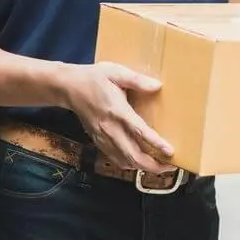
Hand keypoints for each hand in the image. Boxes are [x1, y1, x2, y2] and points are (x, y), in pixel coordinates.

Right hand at [59, 62, 174, 173]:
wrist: (69, 88)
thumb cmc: (94, 78)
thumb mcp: (116, 72)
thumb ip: (137, 80)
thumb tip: (157, 86)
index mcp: (117, 111)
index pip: (139, 132)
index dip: (156, 143)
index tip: (171, 152)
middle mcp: (110, 129)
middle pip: (133, 156)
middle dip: (153, 165)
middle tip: (170, 166)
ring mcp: (103, 138)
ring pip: (124, 161)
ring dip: (142, 167)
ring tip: (159, 166)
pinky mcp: (98, 141)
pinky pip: (115, 159)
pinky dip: (129, 164)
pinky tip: (139, 162)